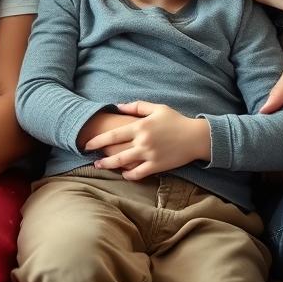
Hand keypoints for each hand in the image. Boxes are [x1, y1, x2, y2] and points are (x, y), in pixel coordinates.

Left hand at [84, 101, 209, 179]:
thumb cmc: (175, 120)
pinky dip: (130, 175)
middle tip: (91, 160)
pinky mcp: (158, 166)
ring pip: (125, 164)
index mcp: (140, 126)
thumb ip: (136, 106)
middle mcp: (143, 142)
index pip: (113, 135)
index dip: (97, 140)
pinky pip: (140, 173)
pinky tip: (124, 174)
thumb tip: (118, 106)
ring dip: (111, 166)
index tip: (86, 144)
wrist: (196, 137)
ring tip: (101, 167)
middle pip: (115, 151)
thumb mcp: (156, 108)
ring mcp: (150, 155)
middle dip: (101, 157)